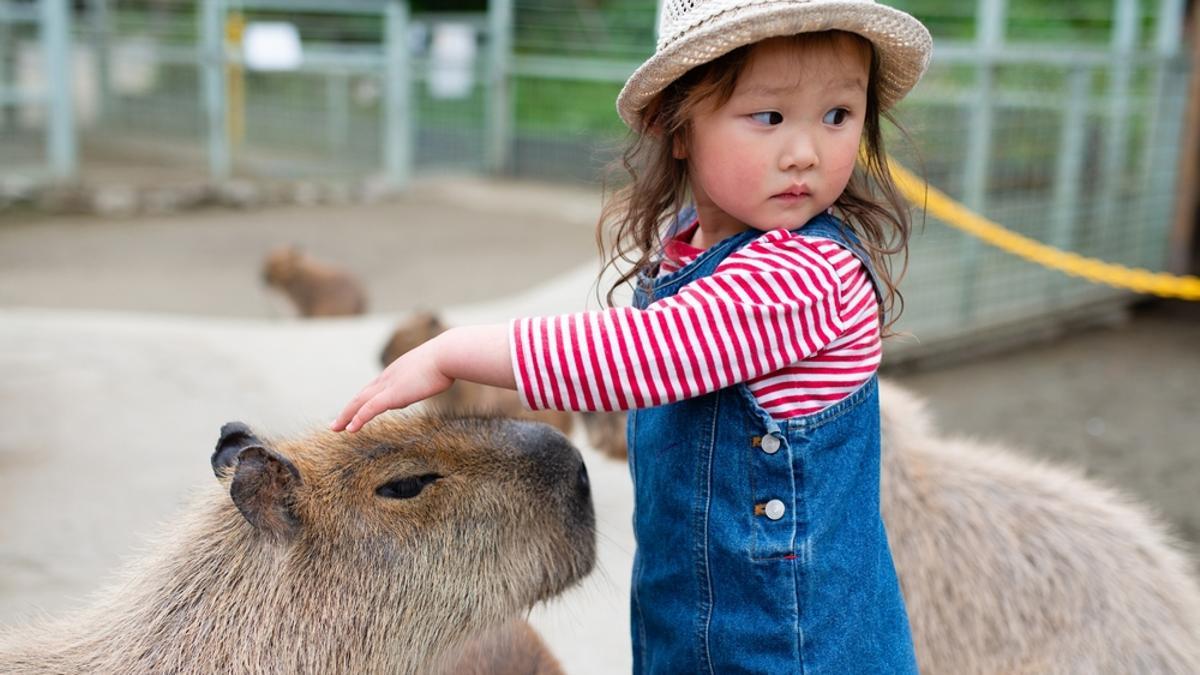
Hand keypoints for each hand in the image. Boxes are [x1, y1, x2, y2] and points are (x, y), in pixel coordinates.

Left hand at [330, 324, 514, 432]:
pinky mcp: (391, 395)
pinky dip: (357, 418)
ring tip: (335, 429)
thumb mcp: (440, 367)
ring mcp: (389, 385)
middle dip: (348, 409)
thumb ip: (437, 373)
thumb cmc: (450, 359)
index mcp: (399, 371)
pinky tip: (350, 429)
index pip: (376, 387)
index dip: (364, 399)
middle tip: (337, 423)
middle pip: (362, 395)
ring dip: (346, 416)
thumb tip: (448, 374)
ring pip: (359, 403)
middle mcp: (389, 377)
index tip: (356, 409)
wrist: (448, 354)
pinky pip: (368, 409)